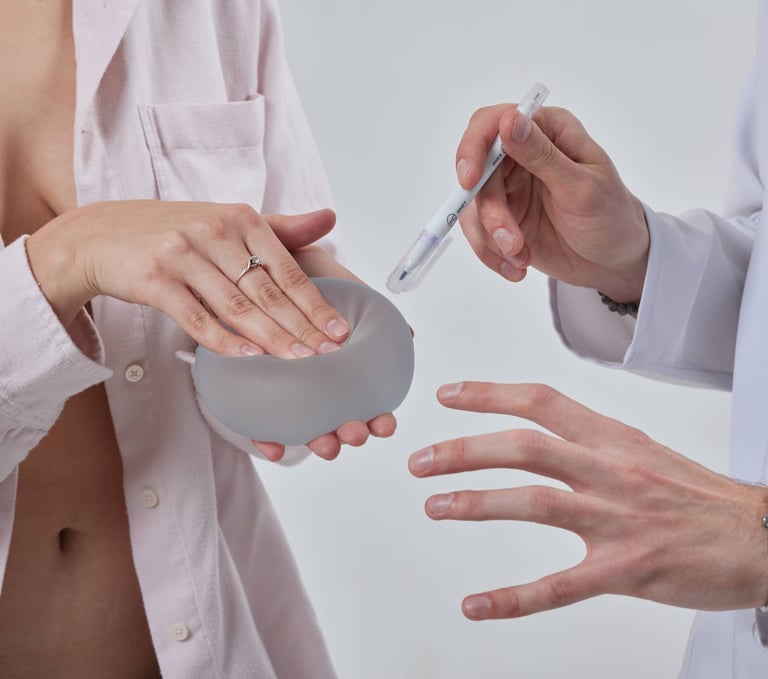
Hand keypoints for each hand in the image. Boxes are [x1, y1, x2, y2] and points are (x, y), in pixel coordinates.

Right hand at [26, 201, 349, 357]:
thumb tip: (329, 219)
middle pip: (266, 290)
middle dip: (301, 327)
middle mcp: (213, 231)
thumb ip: (280, 227)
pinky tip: (248, 356)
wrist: (104, 235)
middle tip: (326, 354)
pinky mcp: (154, 279)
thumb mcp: (228, 221)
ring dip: (270, 337)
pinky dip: (223, 339)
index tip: (339, 331)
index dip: (315, 303)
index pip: (286, 269)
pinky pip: (195, 317)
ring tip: (297, 360)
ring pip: (235, 305)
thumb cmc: (175, 232)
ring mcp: (182, 254)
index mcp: (240, 217)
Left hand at [252, 244, 396, 460]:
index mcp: (340, 359)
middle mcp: (315, 377)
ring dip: (318, 439)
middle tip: (354, 433)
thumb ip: (369, 306)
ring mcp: (282, 384)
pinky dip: (266, 437)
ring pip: (303, 422)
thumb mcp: (337, 281)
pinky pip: (256, 419)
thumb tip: (408, 335)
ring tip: (326, 444)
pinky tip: (274, 448)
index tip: (385, 424)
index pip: (364, 396)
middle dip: (350, 432)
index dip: (377, 415)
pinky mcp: (246, 386)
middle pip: (336, 415)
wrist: (252, 250)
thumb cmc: (299, 267)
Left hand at [409, 381, 767, 619]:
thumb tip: (538, 429)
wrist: (761, 537)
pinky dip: (513, 597)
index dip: (489, 395)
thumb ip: (589, 441)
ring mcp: (617, 520)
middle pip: (524, 446)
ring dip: (476, 503)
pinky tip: (478, 604)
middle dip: (464, 451)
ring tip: (435, 507)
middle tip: (421, 460)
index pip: (540, 402)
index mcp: (612, 438)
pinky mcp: (627, 569)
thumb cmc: (698, 496)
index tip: (447, 396)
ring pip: (533, 501)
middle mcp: (610, 471)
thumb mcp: (641, 450)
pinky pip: (559, 585)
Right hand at [455, 105, 648, 301]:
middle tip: (510, 241)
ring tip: (522, 258)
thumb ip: (543, 155)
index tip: (470, 181)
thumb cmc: (610, 216)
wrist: (613, 261)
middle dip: (490, 211)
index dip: (473, 148)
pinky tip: (518, 266)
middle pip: (477, 171)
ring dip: (492, 239)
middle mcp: (522, 154)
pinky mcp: (502, 217)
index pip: (492, 123)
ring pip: (474, 206)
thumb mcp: (581, 187)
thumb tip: (509, 121)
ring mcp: (509, 187)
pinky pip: (479, 233)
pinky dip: (492, 255)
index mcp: (546, 131)